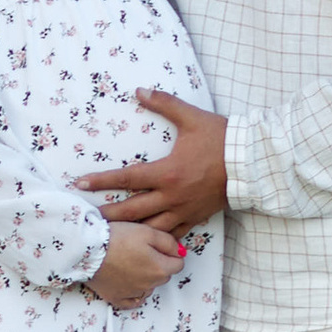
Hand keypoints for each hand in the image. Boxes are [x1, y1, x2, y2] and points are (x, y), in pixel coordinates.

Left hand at [77, 89, 228, 230]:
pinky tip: (147, 240)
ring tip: (114, 232)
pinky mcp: (196, 217)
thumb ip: (163, 103)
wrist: (251, 162)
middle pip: (132, 210)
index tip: (80, 184)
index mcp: (167, 172)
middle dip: (109, 214)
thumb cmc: (220, 138)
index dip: (101, 180)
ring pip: (151, 227)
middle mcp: (172, 196)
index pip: (126, 178)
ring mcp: (183, 210)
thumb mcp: (191, 117)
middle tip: (90, 218)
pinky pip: (174, 233)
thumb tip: (139, 90)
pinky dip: (158, 238)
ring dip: (131, 230)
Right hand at [89, 222, 187, 308]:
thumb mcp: (148, 232)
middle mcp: (149, 285)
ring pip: (148, 287)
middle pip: (163, 275)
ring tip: (131, 262)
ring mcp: (132, 294)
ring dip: (146, 277)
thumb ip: (169, 242)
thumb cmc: (118, 237)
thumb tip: (180, 252)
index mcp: (160, 269)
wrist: (88, 248)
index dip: (171, 253)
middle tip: (142, 249)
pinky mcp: (116, 298)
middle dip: (158, 264)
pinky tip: (129, 283)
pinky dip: (133, 293)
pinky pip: (132, 300)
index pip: (178, 264)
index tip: (158, 245)